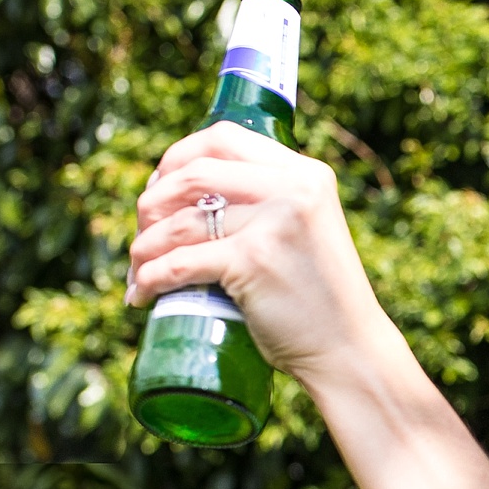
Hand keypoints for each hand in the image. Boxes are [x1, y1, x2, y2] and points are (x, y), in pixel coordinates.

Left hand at [126, 121, 391, 387]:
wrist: (350, 350)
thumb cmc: (320, 299)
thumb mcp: (306, 230)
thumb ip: (270, 204)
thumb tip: (193, 195)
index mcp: (306, 174)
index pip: (223, 137)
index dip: (178, 156)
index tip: (160, 187)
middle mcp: (293, 188)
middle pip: (193, 172)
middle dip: (152, 202)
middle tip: (143, 234)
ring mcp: (274, 223)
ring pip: (179, 221)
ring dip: (144, 247)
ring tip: (137, 271)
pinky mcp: (253, 261)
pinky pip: (178, 262)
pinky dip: (150, 279)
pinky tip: (142, 294)